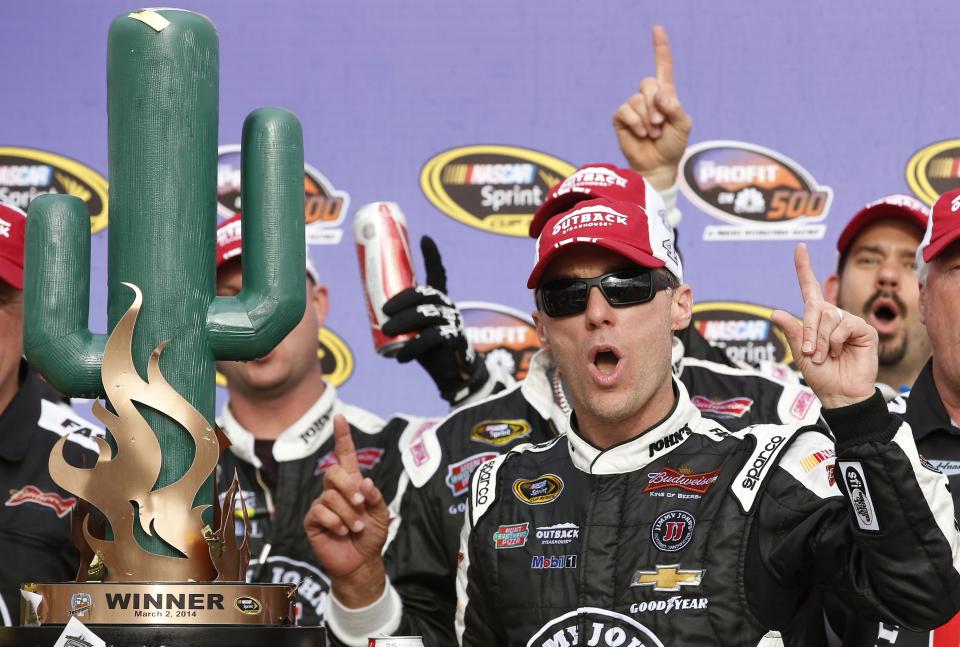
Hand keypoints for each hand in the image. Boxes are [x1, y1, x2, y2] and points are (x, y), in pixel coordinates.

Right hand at [304, 415, 389, 605]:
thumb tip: (363, 480)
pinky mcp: (313, 520)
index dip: (342, 437)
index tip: (340, 418)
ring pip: (330, 496)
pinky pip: (320, 512)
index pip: (345, 455)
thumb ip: (374, 496)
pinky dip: (335, 523)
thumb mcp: (381, 514)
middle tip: (361, 505)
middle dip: (349, 488)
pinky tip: (341, 532)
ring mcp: (322, 504)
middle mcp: (335, 490)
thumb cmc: (371, 535)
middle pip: (334, 472)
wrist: (361, 561)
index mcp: (352, 483)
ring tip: (355, 527)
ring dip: (348, 513)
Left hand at [382, 236, 487, 404]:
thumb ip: (401, 318)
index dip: (432, 255)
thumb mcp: (415, 329)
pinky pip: (431, 339)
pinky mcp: (454, 339)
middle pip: (423, 294)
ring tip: (386, 331)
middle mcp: (447, 306)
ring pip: (425, 315)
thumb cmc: (430, 348)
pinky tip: (401, 356)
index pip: (438, 273)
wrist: (453, 373)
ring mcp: (452, 322)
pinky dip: (413, 347)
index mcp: (438, 300)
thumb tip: (370, 309)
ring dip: (403, 322)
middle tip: (383, 311)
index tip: (425, 238)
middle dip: (401, 299)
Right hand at [612, 25, 691, 190]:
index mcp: (666, 95)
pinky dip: (636, 123)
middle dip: (656, 104)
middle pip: (648, 83)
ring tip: (653, 133)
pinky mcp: (621, 118)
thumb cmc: (672, 145)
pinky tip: (642, 134)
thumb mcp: (683, 125)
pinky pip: (625, 111)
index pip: (663, 67)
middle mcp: (648, 97)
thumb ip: (676, 108)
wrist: (657, 165)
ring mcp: (633, 107)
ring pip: (637, 100)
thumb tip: (661, 96)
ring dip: (648, 119)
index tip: (657, 29)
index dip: (660, 48)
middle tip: (661, 124)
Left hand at [771, 244, 877, 408]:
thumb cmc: (820, 374)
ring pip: (829, 318)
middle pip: (815, 309)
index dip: (804, 268)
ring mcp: (849, 321)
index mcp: (815, 319)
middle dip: (809, 332)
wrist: (839, 392)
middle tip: (811, 353)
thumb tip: (774, 312)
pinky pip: (845, 325)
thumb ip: (791, 331)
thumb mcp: (799, 353)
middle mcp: (833, 316)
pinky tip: (840, 352)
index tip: (800, 246)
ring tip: (825, 356)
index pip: (809, 288)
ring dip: (822, 340)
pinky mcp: (864, 329)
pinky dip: (836, 340)